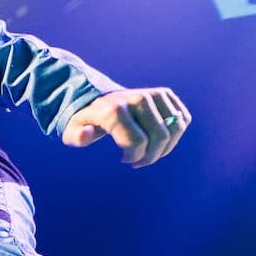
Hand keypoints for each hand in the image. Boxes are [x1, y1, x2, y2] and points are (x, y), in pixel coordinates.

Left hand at [63, 87, 190, 167]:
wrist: (100, 100)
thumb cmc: (88, 122)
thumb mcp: (73, 131)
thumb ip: (76, 137)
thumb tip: (87, 132)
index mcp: (114, 110)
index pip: (136, 141)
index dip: (134, 157)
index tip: (123, 160)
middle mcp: (137, 98)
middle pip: (159, 137)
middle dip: (151, 156)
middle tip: (138, 161)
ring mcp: (153, 94)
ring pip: (174, 129)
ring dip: (165, 148)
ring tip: (150, 153)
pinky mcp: (165, 94)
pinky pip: (182, 120)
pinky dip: (174, 136)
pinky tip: (158, 141)